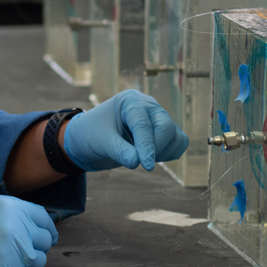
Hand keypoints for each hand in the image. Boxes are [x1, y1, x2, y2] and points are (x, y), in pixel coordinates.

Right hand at [0, 194, 56, 266]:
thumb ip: (11, 206)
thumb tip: (35, 218)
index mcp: (11, 208)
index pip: (44, 219)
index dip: (48, 228)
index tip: (47, 235)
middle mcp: (15, 229)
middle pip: (44, 241)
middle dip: (36, 244)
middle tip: (23, 248)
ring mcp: (11, 253)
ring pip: (39, 260)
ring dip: (29, 261)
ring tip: (11, 258)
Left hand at [63, 89, 188, 171]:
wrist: (87, 139)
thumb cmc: (91, 135)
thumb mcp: (102, 142)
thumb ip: (120, 152)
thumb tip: (137, 162)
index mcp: (131, 101)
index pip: (144, 124)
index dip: (147, 146)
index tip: (147, 166)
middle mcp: (148, 106)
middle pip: (166, 127)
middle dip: (156, 148)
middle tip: (141, 163)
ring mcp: (157, 118)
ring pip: (176, 136)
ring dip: (164, 152)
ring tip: (142, 157)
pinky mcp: (162, 131)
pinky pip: (179, 142)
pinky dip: (170, 153)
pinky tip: (152, 157)